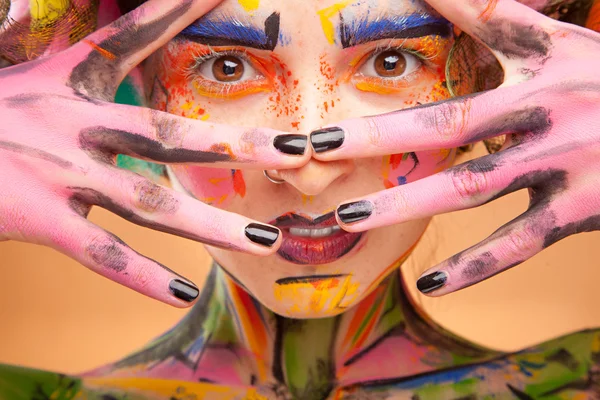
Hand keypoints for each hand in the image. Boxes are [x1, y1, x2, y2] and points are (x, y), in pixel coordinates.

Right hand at [0, 0, 308, 306]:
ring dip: (213, 224)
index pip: (133, 36)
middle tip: (296, 149)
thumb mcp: (21, 75)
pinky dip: (140, 275)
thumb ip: (62, 60)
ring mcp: (56, 173)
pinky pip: (99, 253)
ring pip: (152, 202)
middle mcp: (71, 124)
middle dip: (237, 142)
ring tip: (268, 241)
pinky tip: (184, 292)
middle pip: (171, 133)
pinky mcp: (34, 216)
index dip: (177, 8)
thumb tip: (78, 38)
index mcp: (67, 85)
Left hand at [311, 0, 599, 295]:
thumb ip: (494, 16)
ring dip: (407, 204)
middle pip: (449, 130)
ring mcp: (563, 169)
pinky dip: (475, 266)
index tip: (332, 114)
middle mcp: (545, 122)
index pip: (450, 80)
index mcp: (535, 80)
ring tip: (349, 219)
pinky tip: (431, 284)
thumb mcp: (557, 45)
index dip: (395, 87)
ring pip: (471, 190)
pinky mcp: (581, 212)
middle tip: (317, 152)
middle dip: (379, 140)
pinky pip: (518, 244)